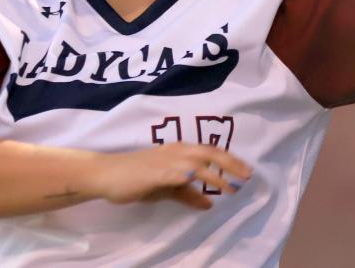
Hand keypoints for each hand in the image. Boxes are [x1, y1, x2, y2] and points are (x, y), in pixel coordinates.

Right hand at [81, 143, 252, 209]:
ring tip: (232, 187)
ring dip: (217, 175)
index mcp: (180, 150)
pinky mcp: (156, 172)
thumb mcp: (167, 187)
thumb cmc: (137, 177)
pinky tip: (203, 187)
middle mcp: (176, 151)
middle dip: (230, 163)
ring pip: (198, 162)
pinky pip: (178, 174)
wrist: (108, 173)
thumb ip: (187, 193)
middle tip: (247, 175)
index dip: (229, 159)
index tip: (245, 170)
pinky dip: (193, 179)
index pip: (210, 151)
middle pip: (209, 152)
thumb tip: (209, 204)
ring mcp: (166, 160)